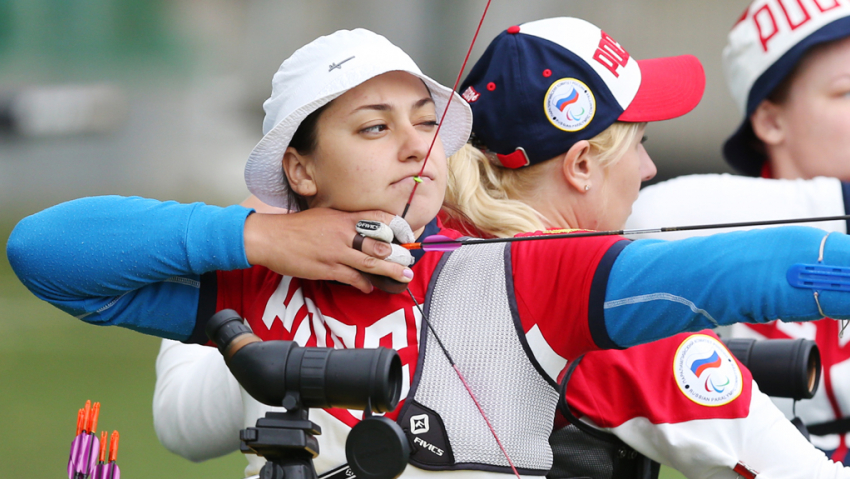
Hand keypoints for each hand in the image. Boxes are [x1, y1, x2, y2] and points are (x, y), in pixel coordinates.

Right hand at [243, 208, 413, 292]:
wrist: (270, 237)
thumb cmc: (296, 228)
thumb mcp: (324, 216)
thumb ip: (345, 222)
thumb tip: (364, 232)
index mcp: (343, 217)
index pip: (378, 218)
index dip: (397, 227)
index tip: (408, 236)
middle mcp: (343, 232)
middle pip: (379, 242)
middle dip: (398, 253)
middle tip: (410, 261)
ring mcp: (336, 251)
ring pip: (370, 261)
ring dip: (389, 270)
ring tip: (403, 276)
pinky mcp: (327, 268)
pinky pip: (352, 277)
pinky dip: (363, 284)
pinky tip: (369, 288)